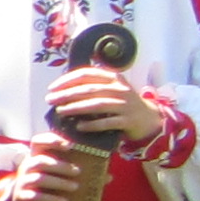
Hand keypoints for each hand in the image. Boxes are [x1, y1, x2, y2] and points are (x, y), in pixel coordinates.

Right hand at [2, 134, 88, 200]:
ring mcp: (22, 182)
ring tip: (75, 187)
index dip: (52, 140)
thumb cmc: (47, 185)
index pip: (38, 141)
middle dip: (60, 166)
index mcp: (37, 156)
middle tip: (78, 171)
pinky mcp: (20, 198)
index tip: (70, 146)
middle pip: (40, 161)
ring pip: (38, 178)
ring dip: (58, 182)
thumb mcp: (58, 175)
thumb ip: (81, 173)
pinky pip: (34, 197)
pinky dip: (49, 198)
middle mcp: (27, 166)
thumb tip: (109, 177)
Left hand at [44, 63, 164, 142]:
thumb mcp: (111, 89)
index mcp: (114, 78)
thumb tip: (62, 89)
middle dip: (67, 94)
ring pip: (98, 104)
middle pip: (90, 89)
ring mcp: (125, 105)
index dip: (68, 80)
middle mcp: (120, 89)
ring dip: (76, 108)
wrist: (148, 119)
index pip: (88, 73)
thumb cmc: (122, 103)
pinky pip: (108, 122)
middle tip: (50, 100)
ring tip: (60, 111)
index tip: (52, 88)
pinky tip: (79, 126)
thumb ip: (93, 86)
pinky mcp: (128, 121)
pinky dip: (92, 124)